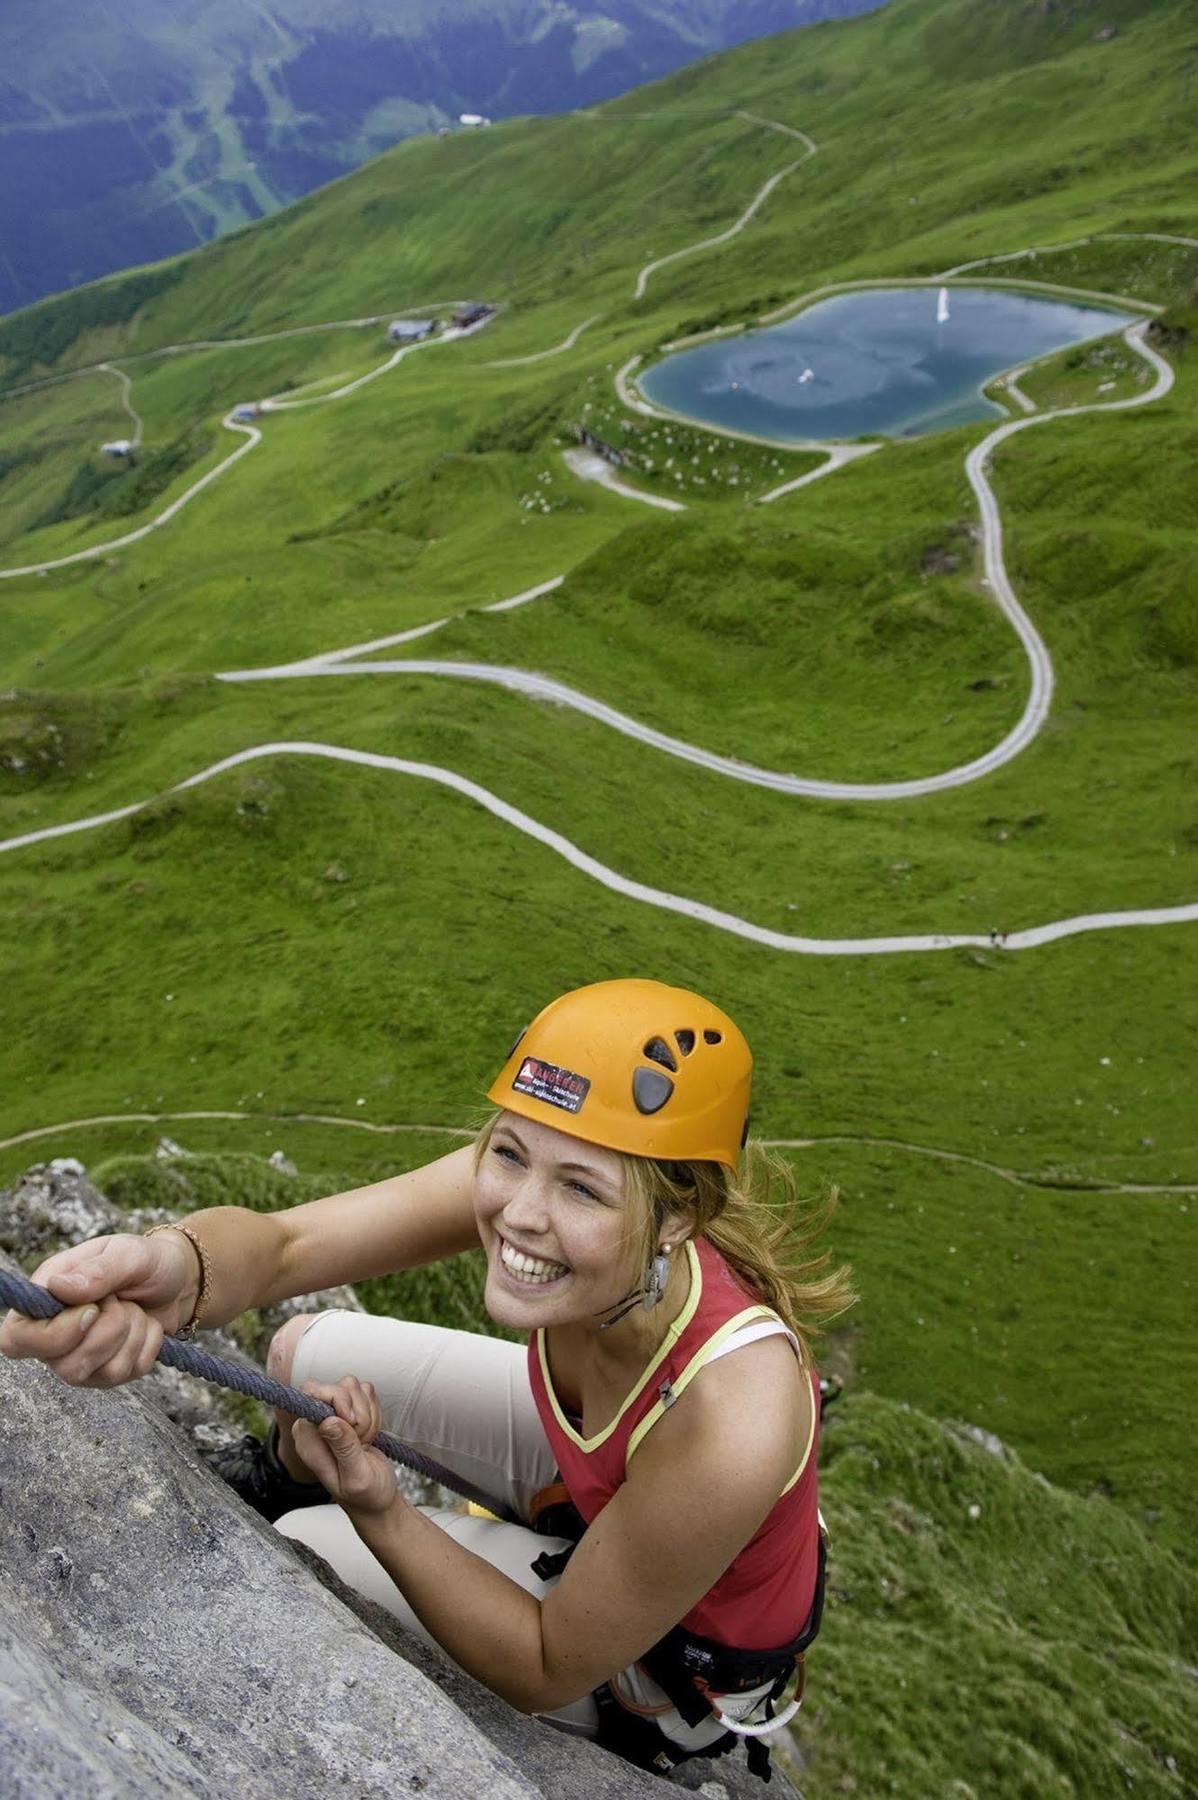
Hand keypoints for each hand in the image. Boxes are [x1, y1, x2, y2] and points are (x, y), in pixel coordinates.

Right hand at [0, 1231, 195, 1386]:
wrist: (180, 1281)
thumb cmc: (146, 1261)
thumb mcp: (129, 1253)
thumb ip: (98, 1270)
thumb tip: (59, 1288)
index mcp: (46, 1297)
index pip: (16, 1338)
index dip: (54, 1335)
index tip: (93, 1310)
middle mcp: (55, 1333)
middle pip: (61, 1366)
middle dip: (107, 1333)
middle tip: (121, 1302)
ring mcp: (81, 1356)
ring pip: (97, 1373)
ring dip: (131, 1335)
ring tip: (135, 1310)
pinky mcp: (107, 1372)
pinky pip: (126, 1374)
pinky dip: (147, 1345)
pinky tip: (146, 1325)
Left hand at [288, 1376, 398, 1516]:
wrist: (378, 1499)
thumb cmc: (365, 1495)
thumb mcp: (356, 1478)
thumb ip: (343, 1449)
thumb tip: (327, 1420)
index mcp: (308, 1441)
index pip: (312, 1395)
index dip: (337, 1403)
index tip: (353, 1424)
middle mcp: (315, 1425)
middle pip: (337, 1387)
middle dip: (358, 1411)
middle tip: (361, 1439)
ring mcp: (332, 1415)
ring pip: (354, 1387)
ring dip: (368, 1414)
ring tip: (364, 1441)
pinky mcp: (350, 1411)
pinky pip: (366, 1393)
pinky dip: (374, 1413)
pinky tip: (369, 1435)